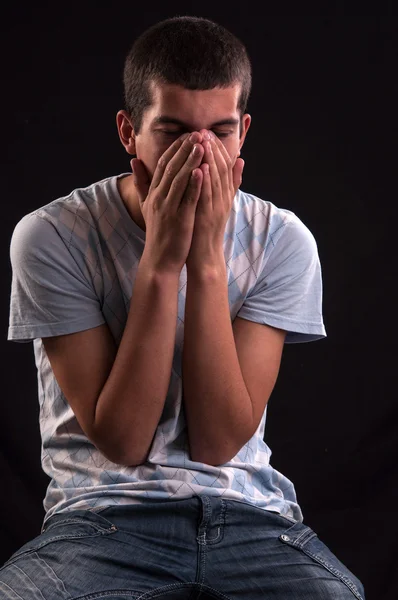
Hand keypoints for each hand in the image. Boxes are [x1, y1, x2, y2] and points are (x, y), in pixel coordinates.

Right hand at [131, 132, 204, 274]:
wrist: (159, 260)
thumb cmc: (158, 233)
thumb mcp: (146, 205)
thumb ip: (141, 183)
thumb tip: (133, 161)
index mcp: (153, 193)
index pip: (163, 164)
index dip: (175, 148)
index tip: (187, 134)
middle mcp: (159, 198)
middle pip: (171, 167)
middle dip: (185, 149)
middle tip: (197, 133)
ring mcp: (168, 208)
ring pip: (180, 179)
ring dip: (191, 161)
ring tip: (202, 145)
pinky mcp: (179, 219)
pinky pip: (187, 198)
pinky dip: (194, 184)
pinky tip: (203, 171)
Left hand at [185, 131, 244, 274]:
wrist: (204, 255)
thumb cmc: (206, 229)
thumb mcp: (220, 203)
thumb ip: (229, 184)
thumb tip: (241, 161)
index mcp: (224, 195)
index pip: (223, 166)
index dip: (217, 148)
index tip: (209, 133)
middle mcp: (222, 199)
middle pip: (221, 169)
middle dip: (213, 148)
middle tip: (205, 130)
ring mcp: (216, 207)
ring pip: (215, 180)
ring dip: (210, 160)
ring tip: (203, 142)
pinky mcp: (208, 216)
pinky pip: (207, 196)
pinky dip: (205, 181)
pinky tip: (200, 167)